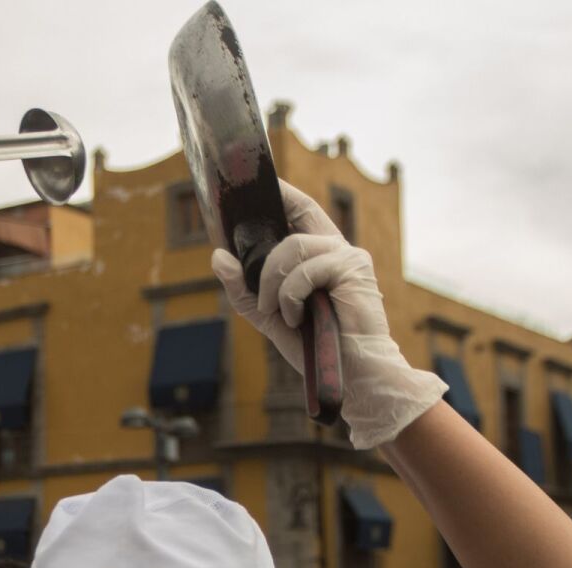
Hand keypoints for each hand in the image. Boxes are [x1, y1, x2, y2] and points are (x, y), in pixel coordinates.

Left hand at [212, 180, 445, 448]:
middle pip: (302, 209)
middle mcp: (336, 249)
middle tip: (242, 209)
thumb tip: (218, 256)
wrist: (351, 376)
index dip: (278, 194)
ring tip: (274, 310)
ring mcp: (347, 256)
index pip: (299, 212)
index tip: (248, 186)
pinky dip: (290, 295)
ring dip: (270, 281)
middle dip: (275, 202)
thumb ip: (244, 289)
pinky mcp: (353, 269)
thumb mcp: (270, 316)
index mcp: (320, 255)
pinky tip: (294, 318)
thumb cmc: (317, 347)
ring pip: (292, 246)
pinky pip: (304, 270)